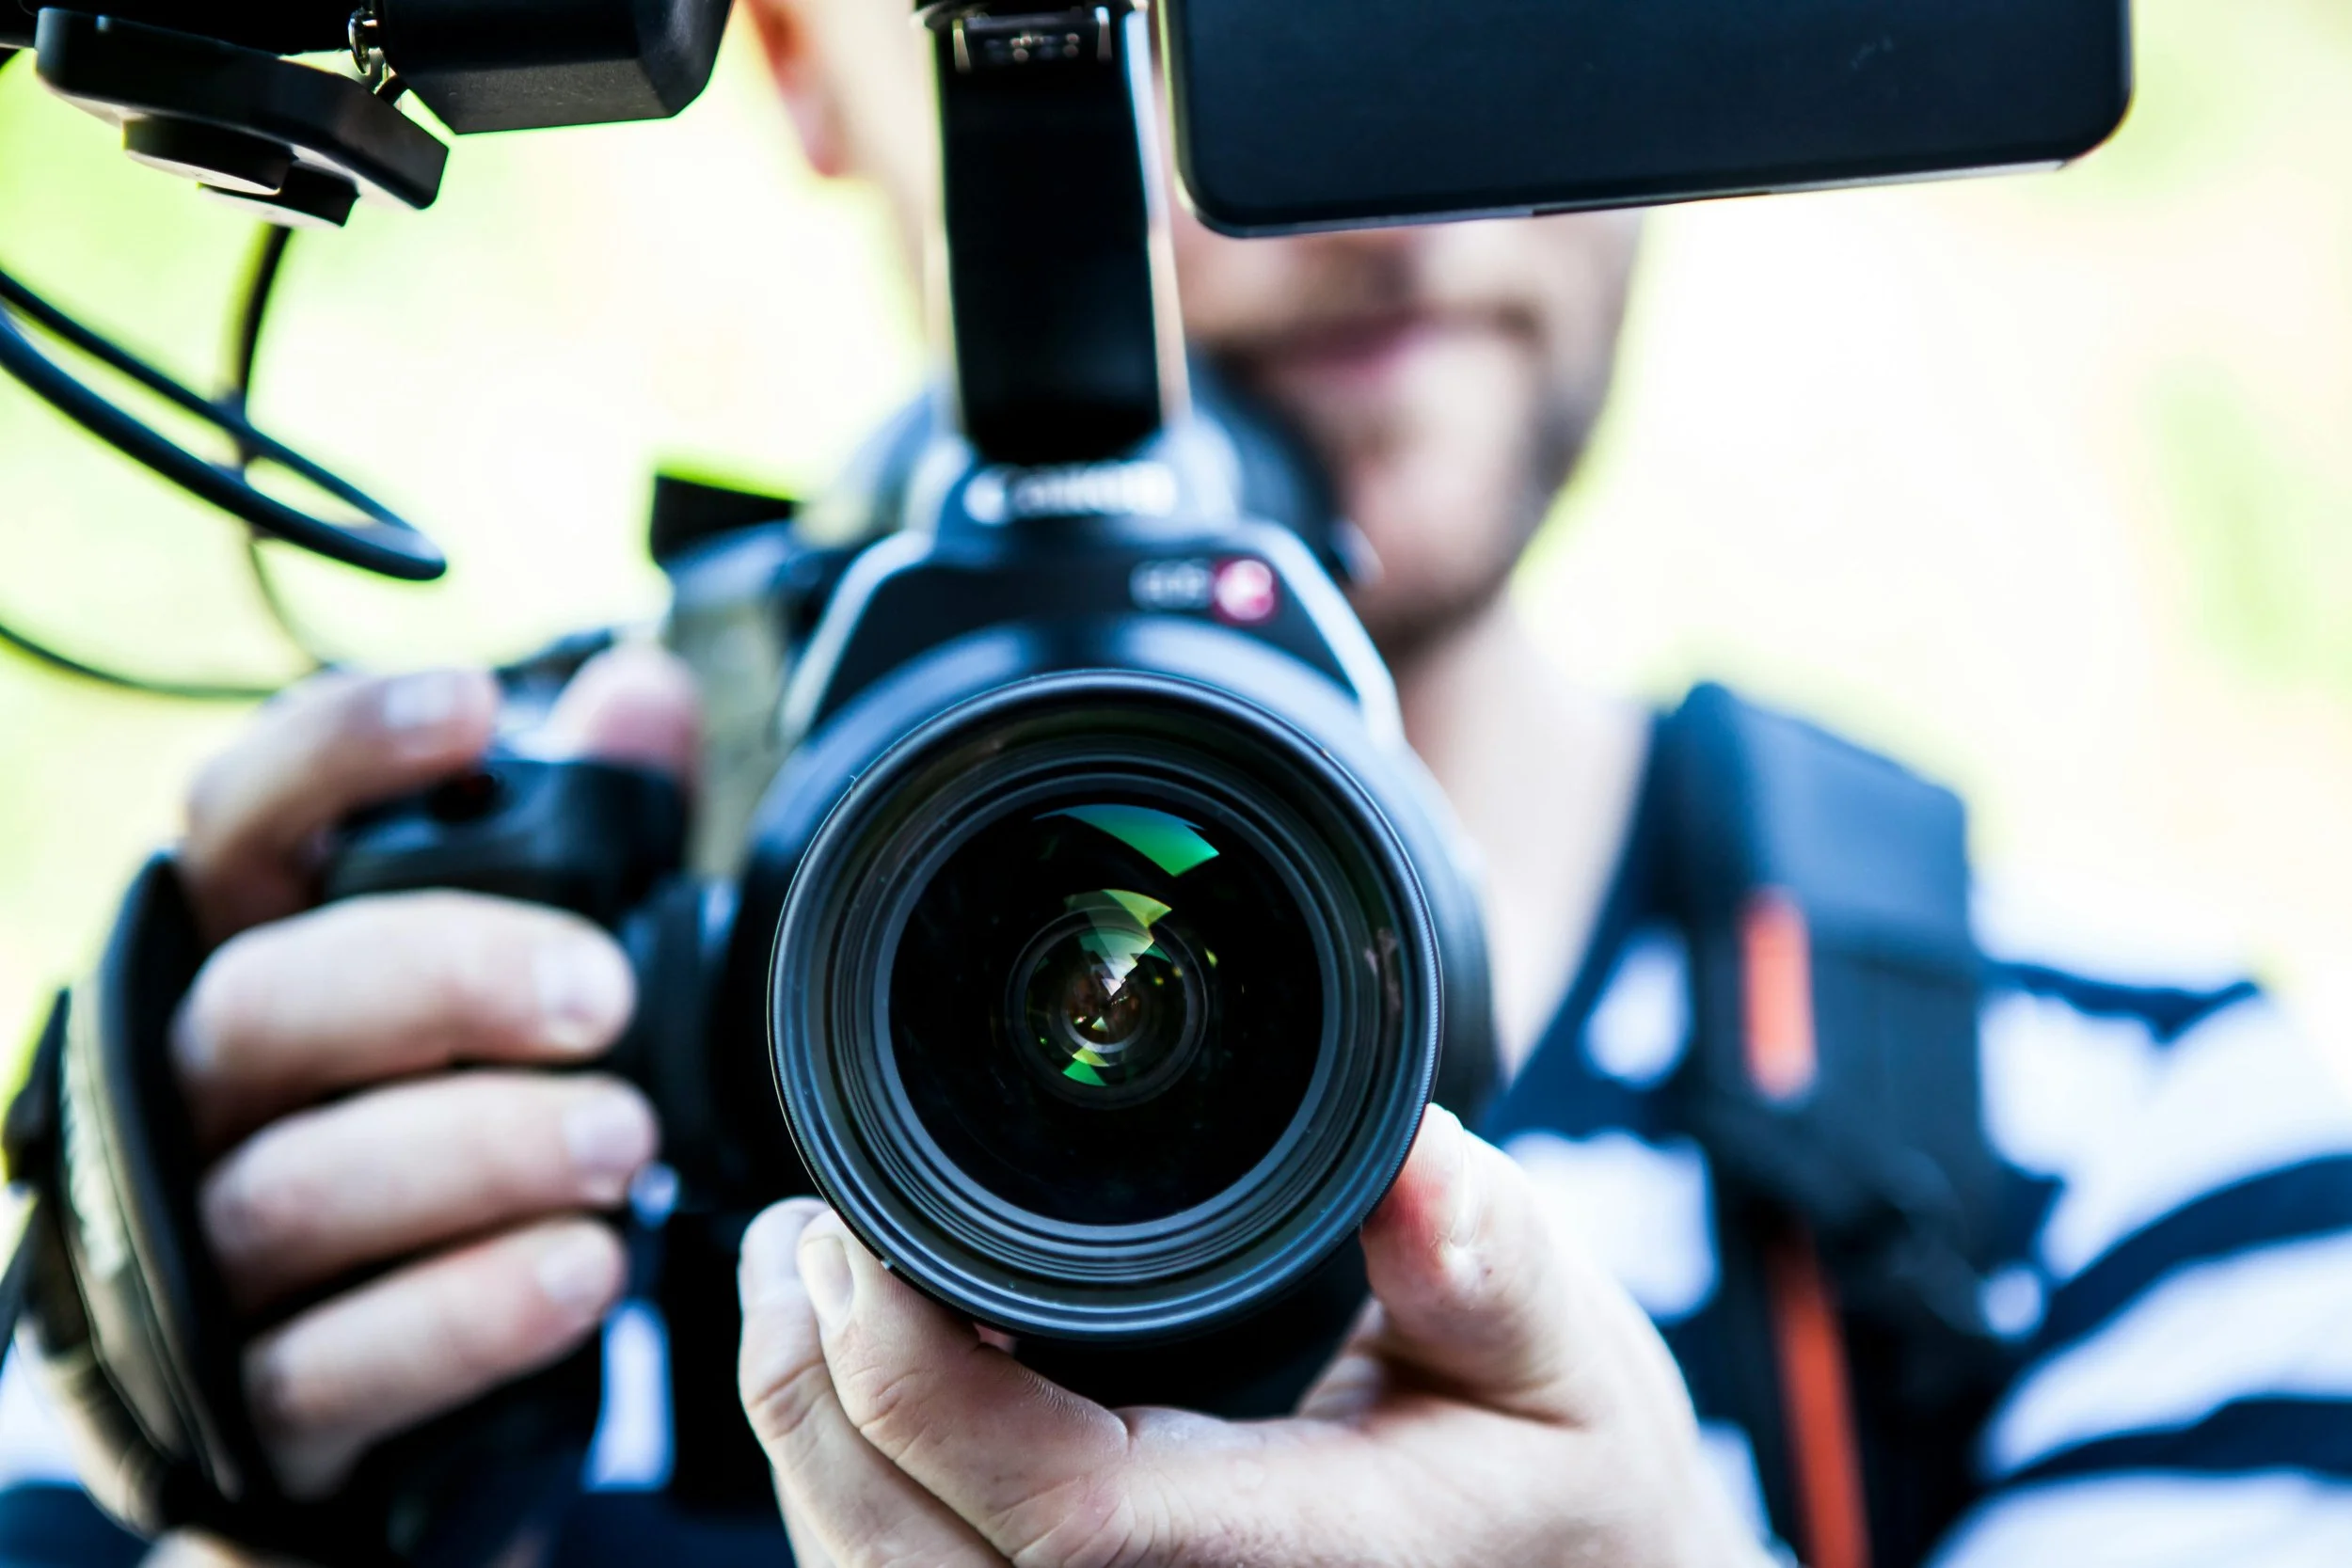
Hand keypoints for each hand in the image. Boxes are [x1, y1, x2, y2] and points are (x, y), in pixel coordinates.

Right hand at [166, 648, 697, 1497]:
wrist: (383, 1366)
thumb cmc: (447, 1113)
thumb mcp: (522, 969)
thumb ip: (587, 833)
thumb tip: (644, 692)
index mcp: (258, 953)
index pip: (240, 820)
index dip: (336, 752)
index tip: (475, 711)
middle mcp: (198, 1090)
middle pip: (264, 1002)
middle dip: (441, 979)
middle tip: (601, 997)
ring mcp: (204, 1253)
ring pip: (294, 1186)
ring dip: (475, 1153)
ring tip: (621, 1141)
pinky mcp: (256, 1401)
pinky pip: (335, 1361)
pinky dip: (466, 1314)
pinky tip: (582, 1271)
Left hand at [736, 1105, 1770, 1567]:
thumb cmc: (1568, 1496)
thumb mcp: (1566, 1359)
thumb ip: (1489, 1259)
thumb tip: (1416, 1148)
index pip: (1054, 1514)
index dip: (913, 1375)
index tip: (861, 1228)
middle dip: (807, 1398)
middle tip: (795, 1235)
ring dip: (810, 1453)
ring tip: (797, 1292)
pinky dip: (856, 1510)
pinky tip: (859, 1398)